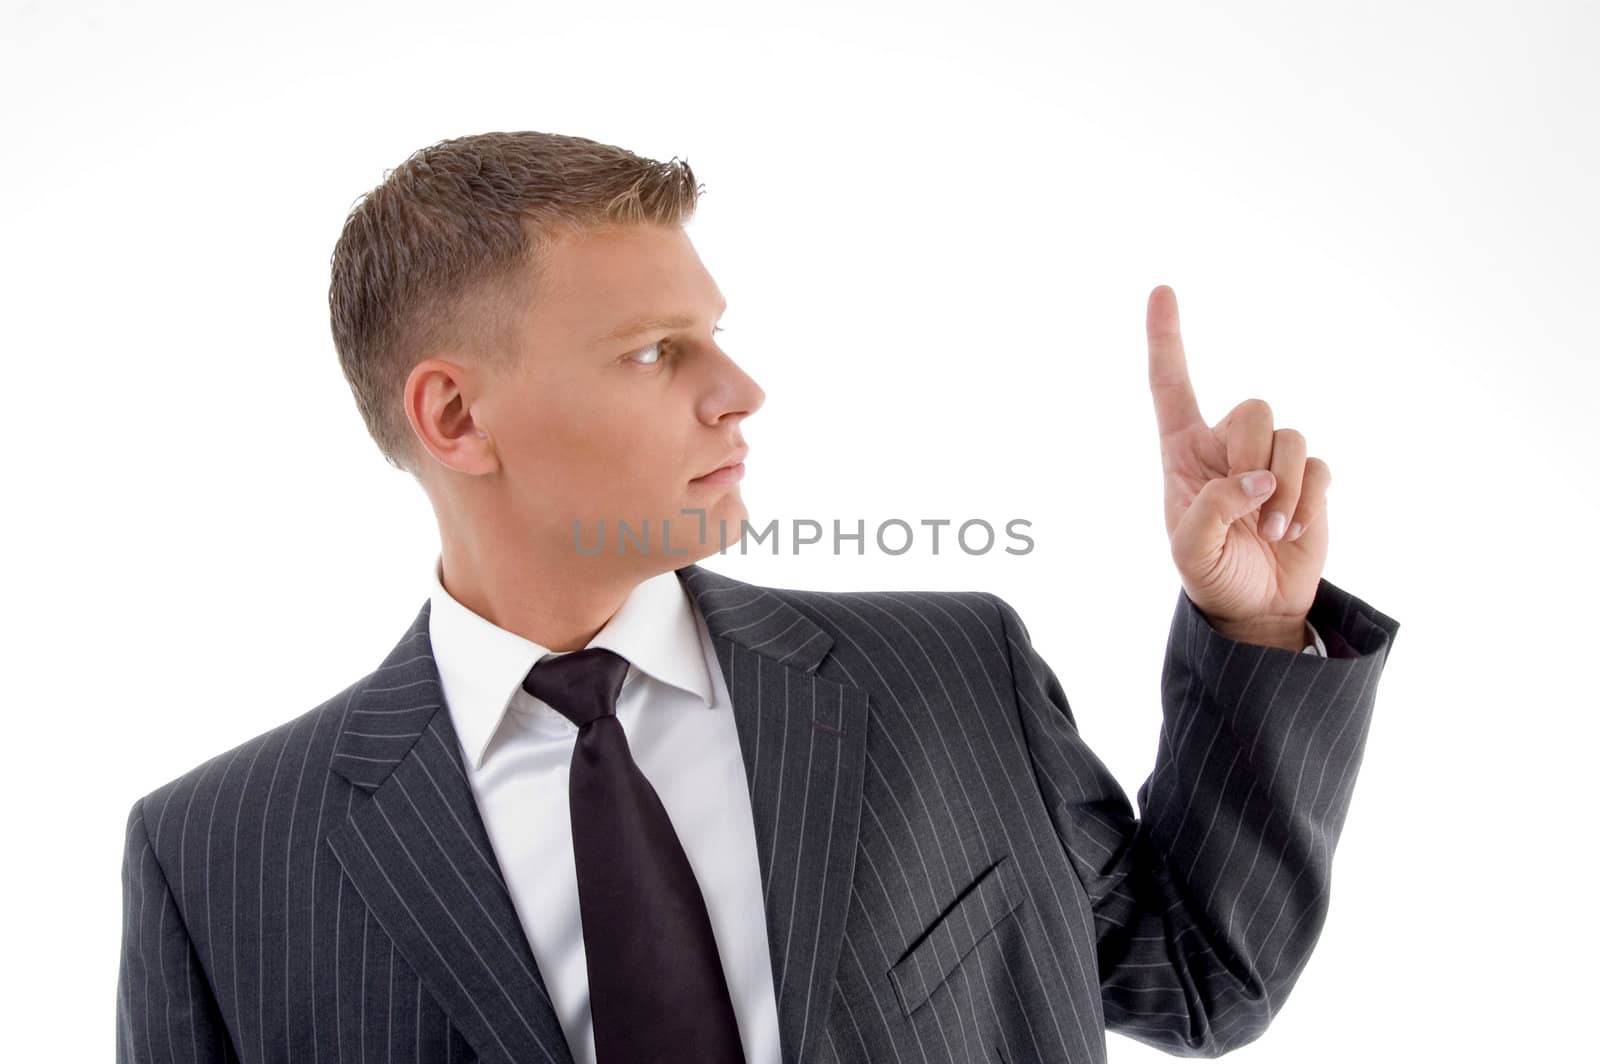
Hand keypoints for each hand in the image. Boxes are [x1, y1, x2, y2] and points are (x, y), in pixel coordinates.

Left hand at [1145, 286, 1330, 646]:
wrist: (1256, 606)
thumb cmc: (1211, 574)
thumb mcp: (1190, 551)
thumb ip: (1212, 510)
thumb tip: (1256, 480)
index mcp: (1184, 452)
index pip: (1171, 385)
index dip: (1166, 338)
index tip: (1161, 290)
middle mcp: (1228, 446)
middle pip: (1252, 408)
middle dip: (1254, 456)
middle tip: (1249, 507)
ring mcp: (1271, 460)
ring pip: (1290, 436)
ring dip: (1285, 488)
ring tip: (1270, 529)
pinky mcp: (1309, 479)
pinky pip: (1319, 465)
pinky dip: (1309, 500)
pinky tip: (1292, 530)